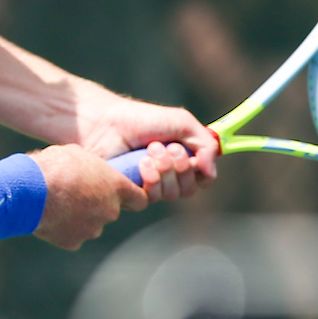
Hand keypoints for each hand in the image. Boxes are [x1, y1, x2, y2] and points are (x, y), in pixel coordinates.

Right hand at [30, 144, 147, 250]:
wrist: (31, 190)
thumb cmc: (55, 165)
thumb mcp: (79, 155)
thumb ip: (92, 169)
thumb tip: (89, 173)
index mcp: (116, 187)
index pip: (140, 199)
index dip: (133, 196)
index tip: (123, 193)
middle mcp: (110, 211)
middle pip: (111, 211)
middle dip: (98, 204)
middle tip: (77, 191)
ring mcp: (93, 229)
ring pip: (91, 224)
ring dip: (80, 216)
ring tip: (58, 201)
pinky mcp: (73, 242)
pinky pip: (72, 235)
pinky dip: (63, 228)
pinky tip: (49, 214)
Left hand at [79, 93, 218, 200]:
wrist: (106, 123)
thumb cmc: (141, 119)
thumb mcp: (182, 122)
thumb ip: (206, 144)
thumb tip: (211, 171)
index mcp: (182, 158)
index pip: (204, 178)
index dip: (201, 169)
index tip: (190, 151)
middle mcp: (168, 174)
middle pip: (190, 188)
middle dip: (181, 166)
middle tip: (164, 146)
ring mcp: (150, 185)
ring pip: (173, 194)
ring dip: (164, 169)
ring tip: (149, 150)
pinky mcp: (133, 193)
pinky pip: (153, 198)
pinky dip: (151, 178)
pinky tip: (140, 163)